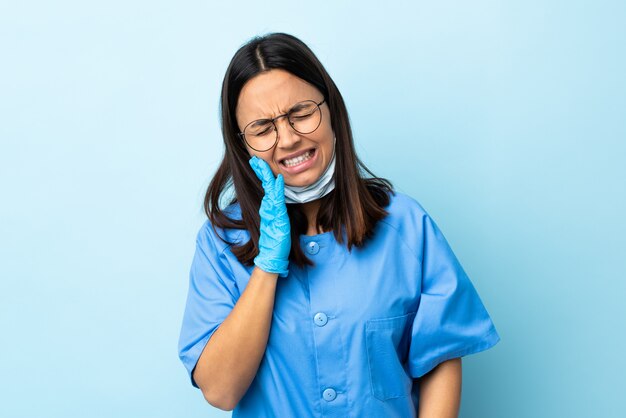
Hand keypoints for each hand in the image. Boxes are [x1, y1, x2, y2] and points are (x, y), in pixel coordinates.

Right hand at [248, 156, 290, 276]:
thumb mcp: (276, 220)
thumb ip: (275, 209)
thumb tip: (275, 198)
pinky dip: (277, 188)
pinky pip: (277, 200)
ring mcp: (271, 210)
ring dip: (266, 175)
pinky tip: (278, 179)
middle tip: (254, 158)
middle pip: (264, 184)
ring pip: (269, 189)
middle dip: (259, 170)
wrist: (272, 253)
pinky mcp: (277, 216)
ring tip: (262, 163)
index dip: (261, 173)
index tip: (257, 162)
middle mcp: (267, 206)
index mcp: (268, 206)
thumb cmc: (275, 238)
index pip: (265, 186)